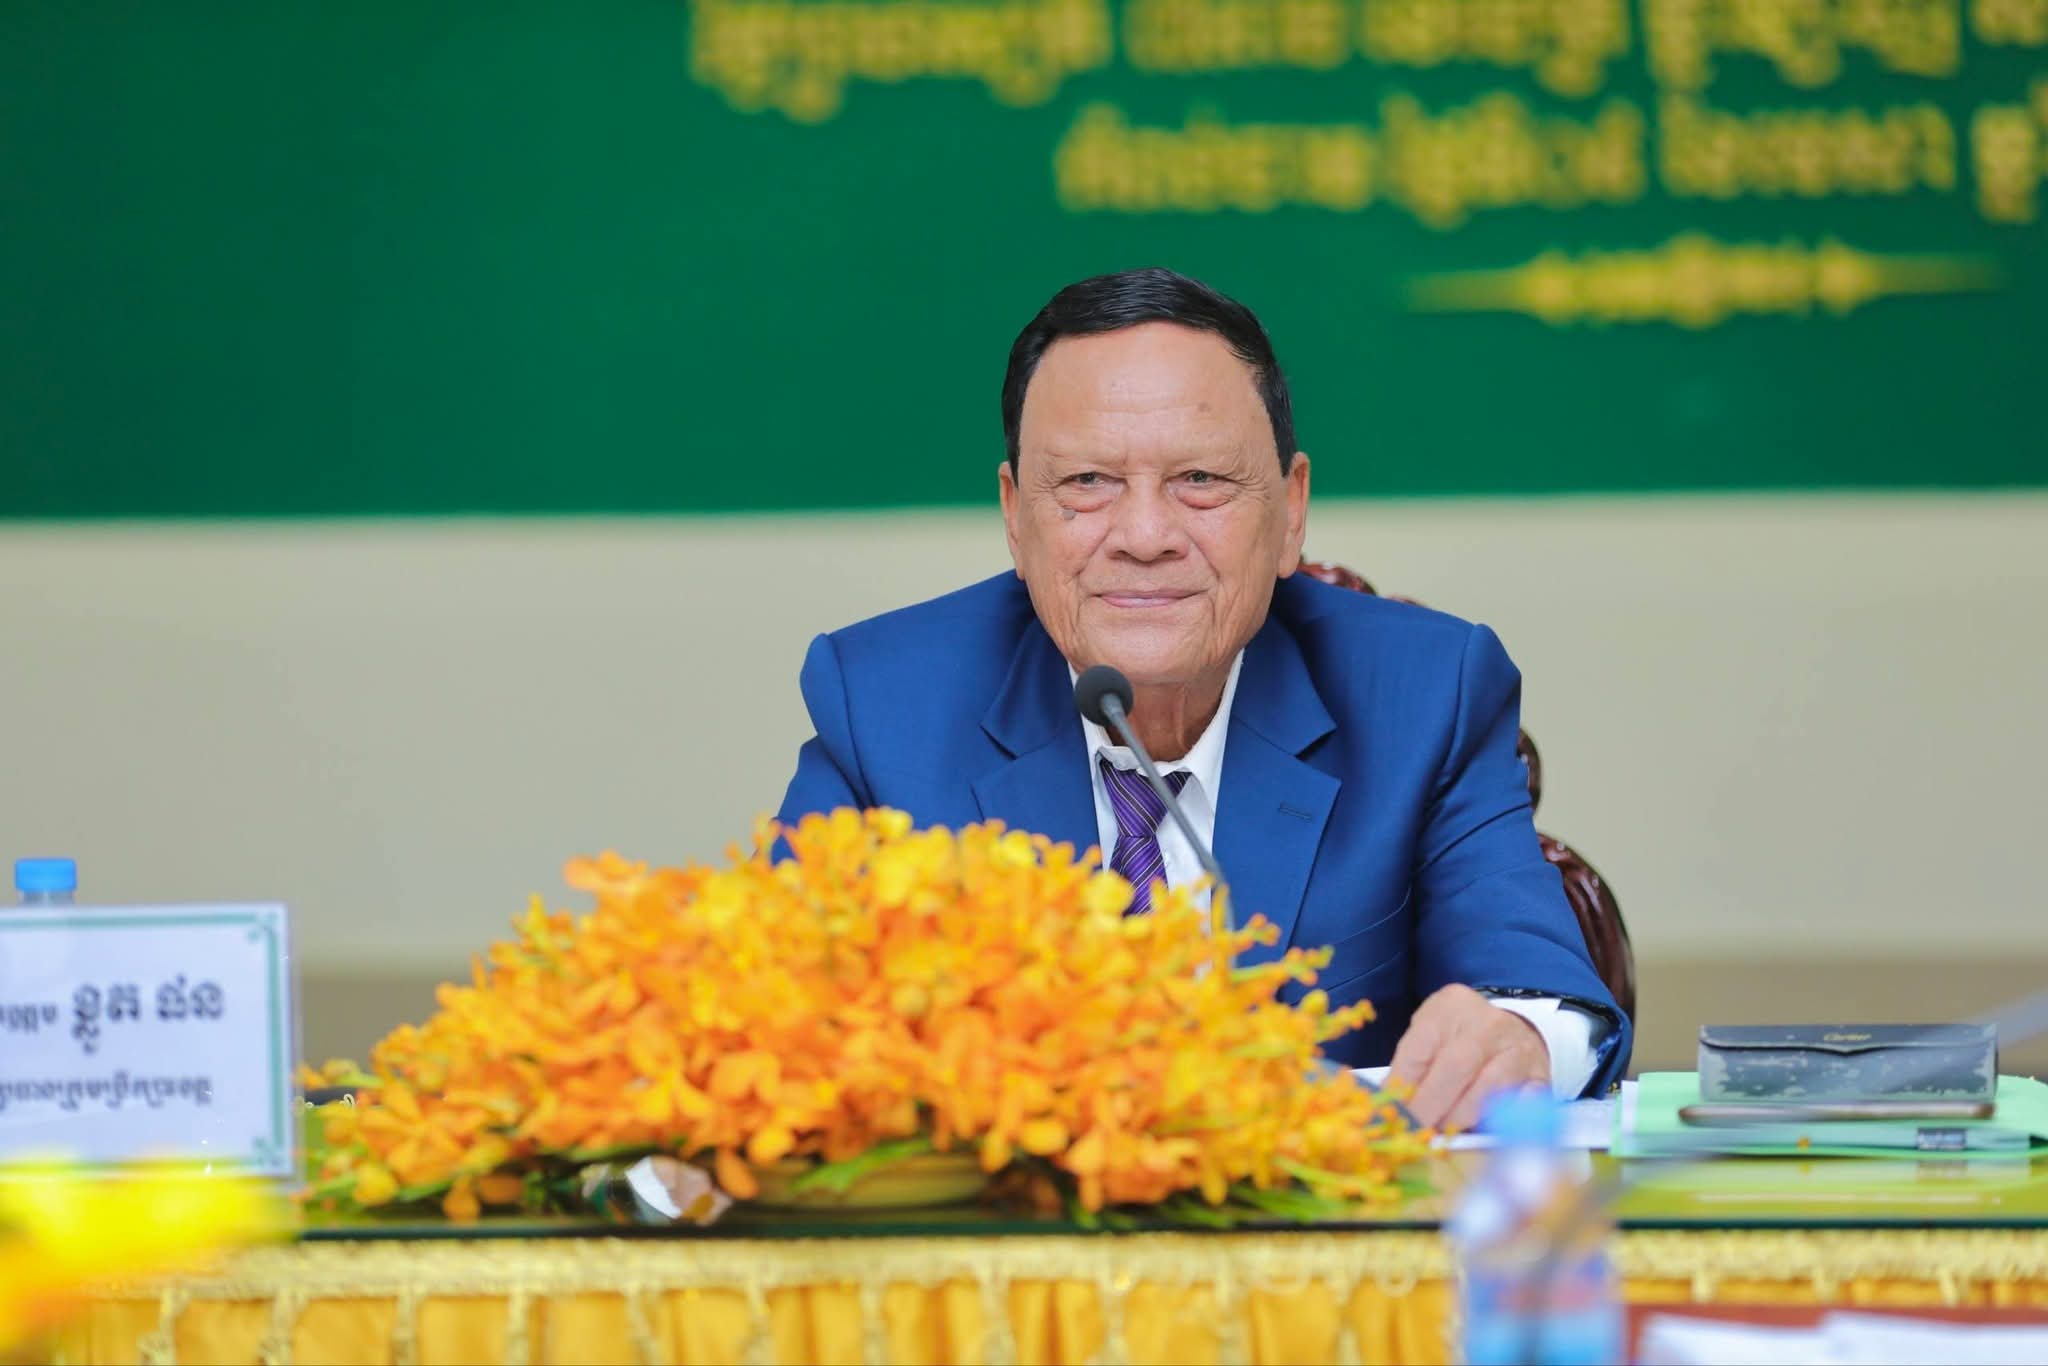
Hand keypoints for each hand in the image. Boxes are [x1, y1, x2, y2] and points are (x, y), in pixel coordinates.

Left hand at [1387, 984, 1550, 1130]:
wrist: (1517, 1029)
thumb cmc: (1461, 1037)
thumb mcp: (1430, 1035)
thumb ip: (1411, 1065)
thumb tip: (1390, 1104)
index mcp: (1450, 1008)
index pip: (1421, 1048)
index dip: (1404, 1086)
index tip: (1394, 1112)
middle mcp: (1488, 1025)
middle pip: (1456, 1066)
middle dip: (1431, 1106)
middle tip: (1416, 1131)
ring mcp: (1519, 1051)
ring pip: (1490, 1089)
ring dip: (1461, 1118)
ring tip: (1444, 1131)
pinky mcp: (1540, 1080)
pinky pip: (1520, 1107)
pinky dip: (1498, 1123)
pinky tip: (1480, 1131)